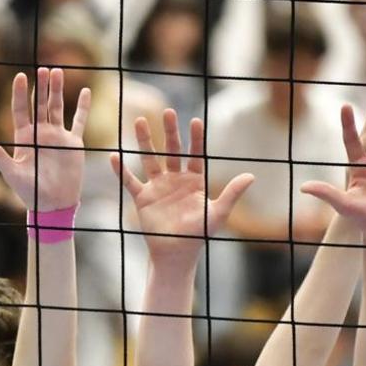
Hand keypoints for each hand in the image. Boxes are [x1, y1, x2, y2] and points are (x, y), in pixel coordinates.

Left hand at [0, 67, 90, 212]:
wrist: (52, 205)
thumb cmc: (28, 192)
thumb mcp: (10, 172)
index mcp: (23, 138)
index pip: (21, 110)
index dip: (20, 93)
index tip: (20, 76)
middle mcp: (40, 134)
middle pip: (39, 104)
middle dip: (41, 86)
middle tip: (42, 68)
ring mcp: (57, 136)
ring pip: (57, 107)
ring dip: (57, 90)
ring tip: (58, 71)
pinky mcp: (73, 143)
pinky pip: (78, 120)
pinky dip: (82, 106)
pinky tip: (85, 91)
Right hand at [111, 109, 252, 271]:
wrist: (176, 254)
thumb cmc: (198, 235)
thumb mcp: (218, 213)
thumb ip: (232, 193)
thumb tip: (251, 176)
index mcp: (194, 181)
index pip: (195, 154)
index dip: (195, 138)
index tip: (195, 121)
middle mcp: (175, 179)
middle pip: (172, 150)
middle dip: (170, 131)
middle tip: (168, 111)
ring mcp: (157, 187)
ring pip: (150, 159)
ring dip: (144, 141)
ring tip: (139, 121)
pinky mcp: (142, 198)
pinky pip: (130, 181)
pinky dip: (121, 170)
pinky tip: (114, 156)